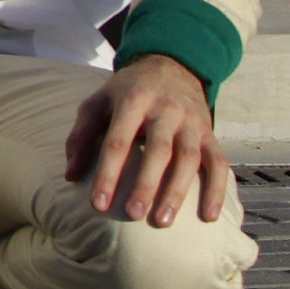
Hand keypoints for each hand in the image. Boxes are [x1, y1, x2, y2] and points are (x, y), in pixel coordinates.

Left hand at [62, 54, 229, 226]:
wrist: (171, 66)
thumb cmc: (127, 92)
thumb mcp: (98, 102)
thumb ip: (81, 135)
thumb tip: (70, 175)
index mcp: (133, 101)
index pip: (118, 140)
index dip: (108, 173)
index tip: (98, 204)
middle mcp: (165, 110)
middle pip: (158, 150)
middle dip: (145, 184)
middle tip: (132, 214)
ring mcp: (191, 122)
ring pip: (189, 158)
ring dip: (177, 191)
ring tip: (162, 222)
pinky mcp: (211, 134)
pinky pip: (219, 163)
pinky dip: (216, 190)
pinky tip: (208, 217)